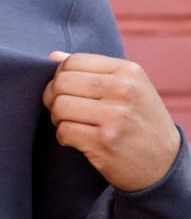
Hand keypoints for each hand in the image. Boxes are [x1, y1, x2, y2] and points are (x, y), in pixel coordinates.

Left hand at [43, 52, 179, 191]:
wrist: (165, 164)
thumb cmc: (139, 121)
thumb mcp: (129, 88)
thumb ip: (93, 70)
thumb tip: (53, 55)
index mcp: (128, 71)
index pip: (73, 61)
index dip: (59, 76)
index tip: (65, 91)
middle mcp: (123, 90)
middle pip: (62, 82)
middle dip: (53, 97)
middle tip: (62, 110)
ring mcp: (115, 116)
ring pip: (59, 106)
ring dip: (57, 118)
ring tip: (70, 124)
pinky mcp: (105, 141)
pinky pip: (64, 131)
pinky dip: (63, 137)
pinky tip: (76, 140)